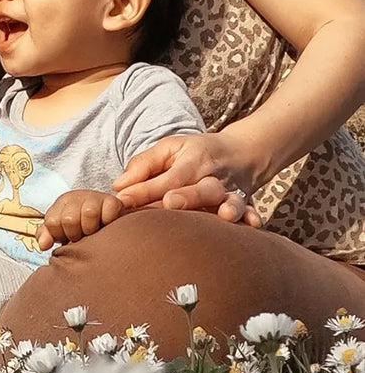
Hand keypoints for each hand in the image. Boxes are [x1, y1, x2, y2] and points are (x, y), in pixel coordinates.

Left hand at [37, 190, 125, 249]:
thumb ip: (46, 236)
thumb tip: (43, 245)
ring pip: (89, 214)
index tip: (67, 236)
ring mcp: (96, 197)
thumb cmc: (80, 227)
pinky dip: (107, 223)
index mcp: (62, 203)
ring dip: (90, 229)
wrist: (106, 219)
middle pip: (69, 219)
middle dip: (75, 234)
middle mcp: (77, 197)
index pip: (52, 222)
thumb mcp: (59, 231)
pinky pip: (109, 213)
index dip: (59, 235)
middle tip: (81, 236)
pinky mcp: (114, 202)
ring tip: (92, 232)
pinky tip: (106, 226)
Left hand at [113, 132, 261, 226]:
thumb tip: (118, 185)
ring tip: (223, 215)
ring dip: (228, 206)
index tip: (123, 201)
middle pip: (201, 188)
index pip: (166, 177)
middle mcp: (212, 177)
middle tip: (169, 203)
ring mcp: (231, 191)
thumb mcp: (169, 148)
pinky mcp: (244, 202)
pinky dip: (252, 216)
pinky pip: (251, 210)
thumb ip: (143, 164)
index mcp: (192, 161)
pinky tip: (253, 225)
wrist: (240, 153)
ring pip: (230, 199)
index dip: (144, 189)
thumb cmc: (195, 152)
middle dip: (187, 196)